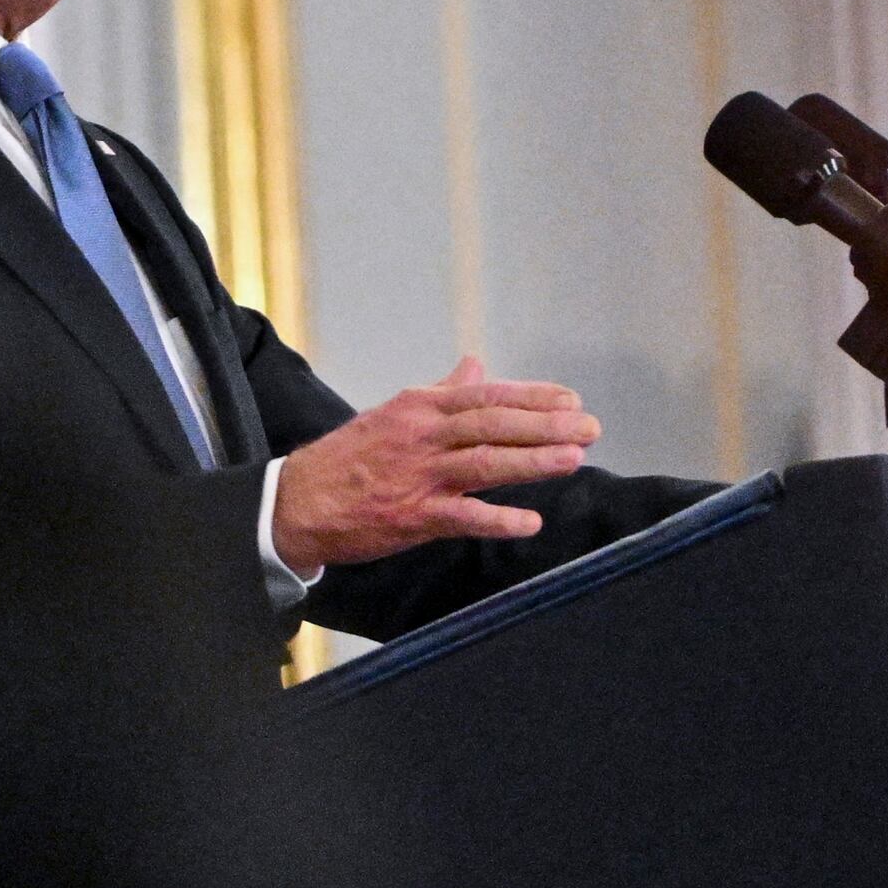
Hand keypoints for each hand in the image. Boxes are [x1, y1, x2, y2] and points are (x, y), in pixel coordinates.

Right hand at [272, 356, 597, 574]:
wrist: (297, 502)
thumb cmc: (348, 458)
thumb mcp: (393, 413)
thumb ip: (440, 392)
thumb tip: (476, 366)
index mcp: (418, 407)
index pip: (485, 396)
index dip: (531, 397)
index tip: (571, 400)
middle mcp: (421, 436)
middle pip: (492, 425)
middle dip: (545, 426)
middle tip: (590, 427)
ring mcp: (417, 476)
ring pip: (484, 464)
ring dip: (532, 462)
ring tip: (574, 459)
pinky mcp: (411, 517)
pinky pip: (462, 516)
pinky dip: (497, 518)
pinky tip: (530, 521)